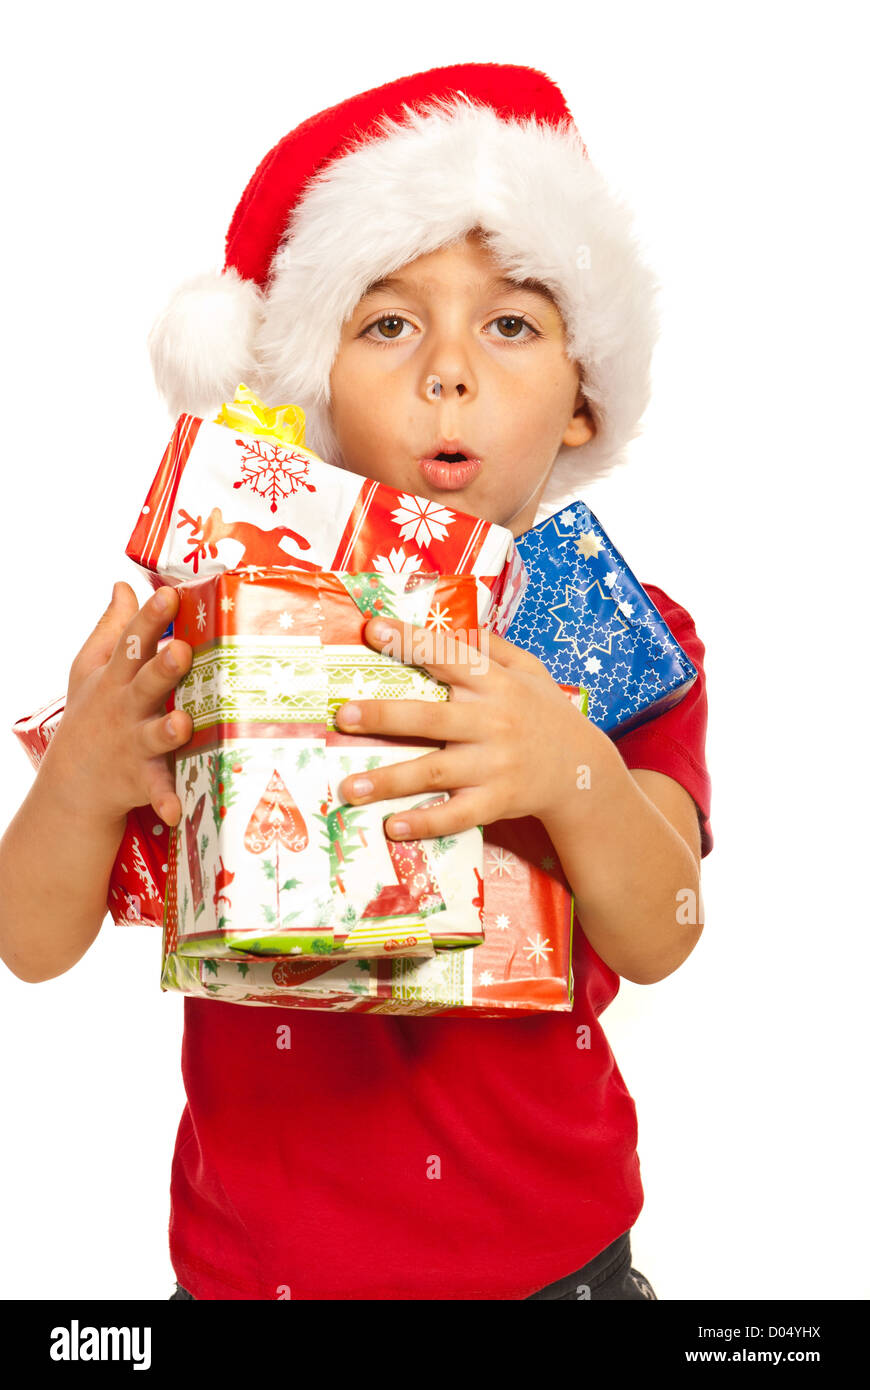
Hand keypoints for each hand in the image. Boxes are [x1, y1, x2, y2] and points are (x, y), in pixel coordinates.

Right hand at [44, 583, 193, 827]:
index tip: (169, 596)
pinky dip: (165, 801)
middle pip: (144, 684)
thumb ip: (113, 629)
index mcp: (116, 679)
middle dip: (162, 668)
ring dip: (166, 731)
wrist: (72, 786)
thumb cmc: (90, 717)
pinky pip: (156, 791)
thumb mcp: (90, 671)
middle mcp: (124, 709)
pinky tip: (177, 810)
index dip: (150, 619)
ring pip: (153, 736)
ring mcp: (132, 745)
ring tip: (182, 724)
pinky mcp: (141, 781)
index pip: (132, 643)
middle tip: (181, 651)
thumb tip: (125, 586)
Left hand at [334, 616, 598, 839]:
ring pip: (434, 771)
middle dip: (385, 716)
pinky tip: (393, 826)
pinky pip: (456, 814)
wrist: (583, 771)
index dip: (411, 642)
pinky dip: (425, 822)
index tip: (373, 628)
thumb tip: (451, 624)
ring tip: (348, 787)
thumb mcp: (530, 671)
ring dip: (389, 779)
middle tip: (344, 716)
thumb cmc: (546, 714)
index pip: (449, 657)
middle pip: (430, 718)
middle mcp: (492, 723)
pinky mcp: (496, 801)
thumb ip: (492, 646)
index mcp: (496, 685)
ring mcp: (493, 765)